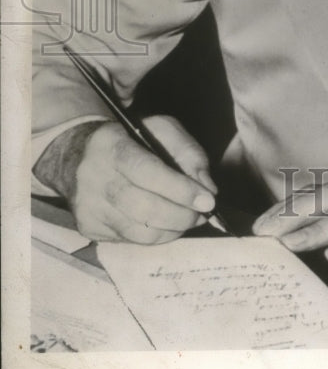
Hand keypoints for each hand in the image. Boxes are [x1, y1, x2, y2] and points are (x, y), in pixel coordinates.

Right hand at [33, 116, 217, 243]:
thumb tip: (207, 188)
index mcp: (110, 146)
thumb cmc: (130, 139)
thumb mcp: (161, 128)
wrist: (77, 154)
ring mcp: (88, 207)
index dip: (180, 189)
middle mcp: (93, 179)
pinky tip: (167, 223)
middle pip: (143, 208)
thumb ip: (188, 152)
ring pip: (138, 231)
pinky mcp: (89, 228)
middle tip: (203, 213)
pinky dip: (156, 235)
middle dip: (181, 215)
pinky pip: (131, 240)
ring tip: (190, 218)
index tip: (208, 200)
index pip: (146, 171)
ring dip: (173, 229)